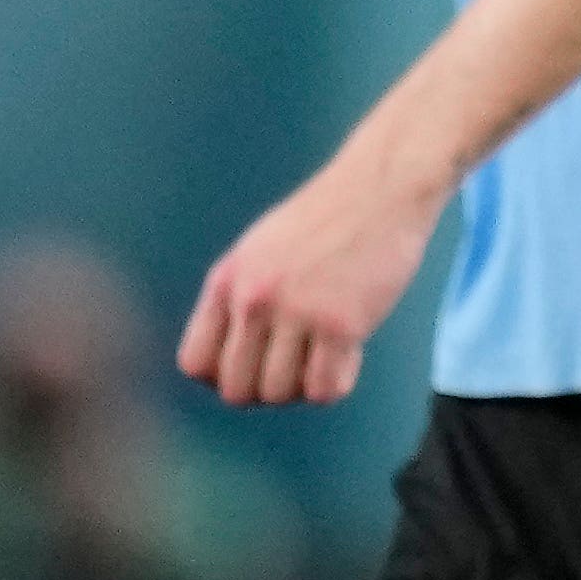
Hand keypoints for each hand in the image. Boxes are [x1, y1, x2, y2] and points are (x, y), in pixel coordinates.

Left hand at [179, 143, 445, 405]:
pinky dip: (337, 383)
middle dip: (267, 390)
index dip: (224, 375)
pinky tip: (352, 354)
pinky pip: (325, 389)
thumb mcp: (261, 250)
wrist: (384, 186)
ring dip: (304, 386)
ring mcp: (298, 311)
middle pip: (237, 389)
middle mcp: (254, 299)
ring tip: (326, 355)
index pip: (196, 363)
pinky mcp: (343, 322)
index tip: (257, 363)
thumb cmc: (329, 218)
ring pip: (281, 393)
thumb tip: (229, 361)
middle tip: (296, 366)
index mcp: (226, 280)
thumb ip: (239, 297)